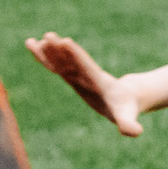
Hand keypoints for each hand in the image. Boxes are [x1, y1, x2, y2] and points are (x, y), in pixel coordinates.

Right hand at [26, 33, 142, 134]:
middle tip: (49, 36)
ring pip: (61, 62)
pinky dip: (45, 58)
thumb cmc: (127, 108)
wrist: (128, 97)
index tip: (67, 42)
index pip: (88, 68)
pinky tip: (33, 46)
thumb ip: (129, 124)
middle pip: (72, 62)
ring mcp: (78, 76)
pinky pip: (56, 66)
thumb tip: (136, 132)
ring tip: (31, 41)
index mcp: (100, 83)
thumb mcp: (127, 117)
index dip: (78, 57)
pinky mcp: (72, 77)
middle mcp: (87, 76)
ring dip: (48, 52)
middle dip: (61, 51)